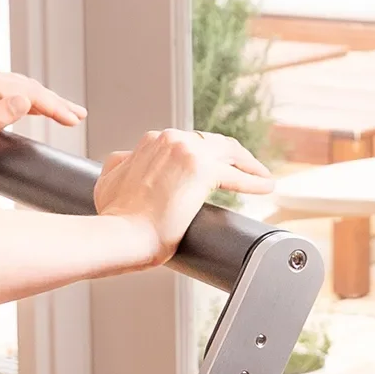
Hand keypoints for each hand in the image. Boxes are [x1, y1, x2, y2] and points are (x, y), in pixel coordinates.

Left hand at [0, 66, 84, 184]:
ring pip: (21, 87)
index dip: (54, 106)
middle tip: (79, 116)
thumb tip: (25, 101)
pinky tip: (42, 107)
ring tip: (68, 113)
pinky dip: (28, 99)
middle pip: (28, 86)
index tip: (74, 119)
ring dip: (44, 100)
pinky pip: (10, 89)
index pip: (29, 92)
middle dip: (54, 102)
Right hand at [94, 128, 272, 258]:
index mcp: (151, 141)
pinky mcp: (203, 170)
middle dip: (232, 155)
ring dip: (248, 164)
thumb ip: (121, 165)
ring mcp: (187, 152)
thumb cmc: (116, 218)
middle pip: (213, 142)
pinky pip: (237, 175)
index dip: (206, 153)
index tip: (217, 166)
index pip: (188, 141)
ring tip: (260, 177)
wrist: (121, 234)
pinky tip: (265, 186)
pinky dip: (255, 180)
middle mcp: (170, 139)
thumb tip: (127, 162)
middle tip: (246, 168)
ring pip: (229, 152)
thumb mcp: (109, 181)